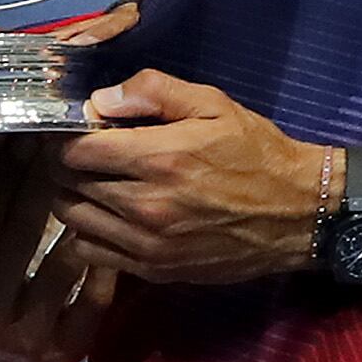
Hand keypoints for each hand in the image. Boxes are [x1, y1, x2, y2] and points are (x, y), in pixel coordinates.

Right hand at [0, 146, 114, 361]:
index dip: (4, 171)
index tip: (26, 135)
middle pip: (21, 236)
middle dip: (44, 182)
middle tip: (66, 144)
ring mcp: (25, 340)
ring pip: (61, 265)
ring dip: (80, 217)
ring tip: (96, 177)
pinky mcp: (64, 352)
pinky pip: (94, 298)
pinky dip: (104, 261)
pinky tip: (112, 229)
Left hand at [52, 70, 320, 284]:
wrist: (298, 214)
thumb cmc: (256, 152)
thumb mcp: (214, 104)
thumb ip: (154, 91)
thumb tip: (101, 99)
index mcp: (159, 158)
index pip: (77, 151)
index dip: (64, 138)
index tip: (71, 131)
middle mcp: (146, 204)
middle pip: (68, 185)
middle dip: (64, 166)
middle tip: (78, 155)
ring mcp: (148, 243)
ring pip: (74, 221)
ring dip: (71, 199)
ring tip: (88, 184)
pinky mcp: (155, 269)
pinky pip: (93, 255)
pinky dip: (87, 234)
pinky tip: (104, 217)